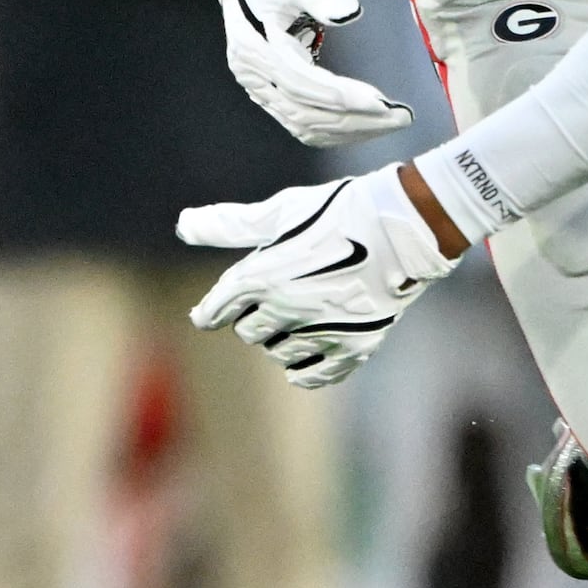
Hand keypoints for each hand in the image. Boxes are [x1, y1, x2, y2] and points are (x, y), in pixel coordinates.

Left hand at [178, 163, 460, 388]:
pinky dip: (305, 367)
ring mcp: (320, 332)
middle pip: (248, 332)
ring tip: (301, 313)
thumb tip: (182, 225)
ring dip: (281, 338)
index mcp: (262, 275)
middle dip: (253, 316)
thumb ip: (229, 225)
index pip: (218, 308)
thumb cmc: (339, 210)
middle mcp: (286, 309)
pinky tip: (311, 348)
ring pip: (278, 354)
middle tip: (275, 296)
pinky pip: (311, 377)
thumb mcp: (281, 211)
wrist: (404, 227)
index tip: (206, 316)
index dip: (210, 312)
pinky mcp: (352, 348)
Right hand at [208, 0, 415, 145]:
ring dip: (349, 129)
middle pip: (304, 111)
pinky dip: (335, 130)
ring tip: (390, 121)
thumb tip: (347, 12)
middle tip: (399, 116)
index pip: (299, 82)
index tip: (381, 101)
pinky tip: (365, 125)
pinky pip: (302, 122)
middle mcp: (251, 74)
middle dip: (354, 118)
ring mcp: (259, 86)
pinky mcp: (272, 92)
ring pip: (304, 124)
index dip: (340, 96)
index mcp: (253, 45)